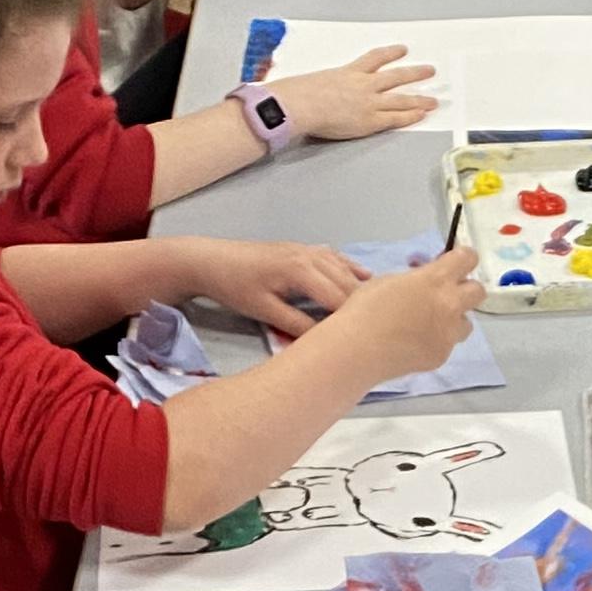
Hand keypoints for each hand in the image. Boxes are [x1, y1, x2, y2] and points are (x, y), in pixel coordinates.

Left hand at [184, 239, 369, 335]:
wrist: (212, 260)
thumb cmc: (235, 287)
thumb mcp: (264, 310)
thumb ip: (296, 325)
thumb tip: (324, 340)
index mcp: (302, 271)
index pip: (339, 298)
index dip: (354, 318)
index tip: (369, 338)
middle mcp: (311, 256)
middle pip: (347, 283)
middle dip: (363, 304)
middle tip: (379, 329)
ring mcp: (308, 250)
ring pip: (345, 268)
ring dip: (360, 287)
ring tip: (377, 310)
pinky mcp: (303, 249)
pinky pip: (335, 257)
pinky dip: (351, 268)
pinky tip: (365, 277)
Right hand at [273, 46, 438, 145]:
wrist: (301, 105)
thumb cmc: (300, 93)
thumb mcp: (314, 80)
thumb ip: (323, 84)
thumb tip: (318, 87)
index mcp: (349, 72)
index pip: (375, 58)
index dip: (390, 53)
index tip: (401, 49)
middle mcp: (364, 84)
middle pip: (396, 76)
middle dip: (415, 73)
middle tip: (429, 71)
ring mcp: (369, 102)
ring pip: (401, 97)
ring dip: (420, 98)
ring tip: (433, 99)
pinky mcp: (370, 120)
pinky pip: (395, 117)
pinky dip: (410, 116)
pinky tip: (421, 114)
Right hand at [344, 243, 481, 375]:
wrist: (357, 349)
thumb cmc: (365, 308)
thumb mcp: (391, 280)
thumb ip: (418, 278)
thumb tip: (426, 280)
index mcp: (436, 279)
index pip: (467, 258)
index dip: (462, 258)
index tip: (452, 262)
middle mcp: (450, 305)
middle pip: (478, 291)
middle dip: (465, 289)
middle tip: (445, 294)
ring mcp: (448, 333)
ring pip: (466, 323)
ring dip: (453, 319)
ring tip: (428, 323)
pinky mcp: (442, 356)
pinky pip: (448, 344)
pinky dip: (436, 341)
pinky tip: (414, 343)